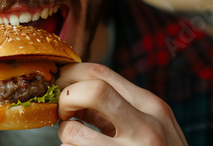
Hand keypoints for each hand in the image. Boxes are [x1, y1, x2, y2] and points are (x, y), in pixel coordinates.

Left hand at [56, 63, 187, 145]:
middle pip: (92, 91)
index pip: (102, 72)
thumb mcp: (149, 125)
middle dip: (66, 97)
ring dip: (64, 134)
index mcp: (152, 106)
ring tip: (73, 139)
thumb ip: (117, 106)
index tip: (60, 83)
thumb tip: (75, 90)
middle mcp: (146, 127)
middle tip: (62, 110)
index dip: (71, 74)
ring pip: (74, 131)